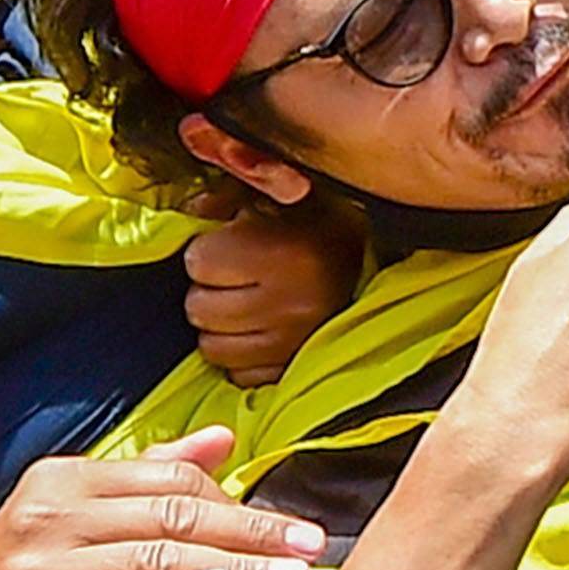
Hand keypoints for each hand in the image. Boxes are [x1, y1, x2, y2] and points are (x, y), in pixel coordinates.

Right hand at [0, 435, 320, 569]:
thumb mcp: (80, 524)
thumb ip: (150, 480)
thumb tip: (222, 440)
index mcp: (64, 479)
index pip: (169, 481)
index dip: (237, 501)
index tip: (294, 526)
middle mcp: (50, 512)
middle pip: (172, 514)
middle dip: (251, 530)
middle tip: (311, 546)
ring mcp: (40, 565)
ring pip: (156, 557)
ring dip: (233, 567)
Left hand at [183, 198, 360, 386]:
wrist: (376, 268)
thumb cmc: (322, 225)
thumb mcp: (282, 195)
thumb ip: (230, 195)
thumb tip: (192, 210)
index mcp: (287, 254)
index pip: (200, 261)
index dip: (206, 249)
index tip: (225, 244)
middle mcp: (289, 305)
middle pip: (199, 308)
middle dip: (207, 289)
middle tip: (230, 276)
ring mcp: (291, 346)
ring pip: (212, 347)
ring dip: (219, 325)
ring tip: (242, 302)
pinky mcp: (292, 372)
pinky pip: (237, 374)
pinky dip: (239, 355)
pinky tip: (257, 329)